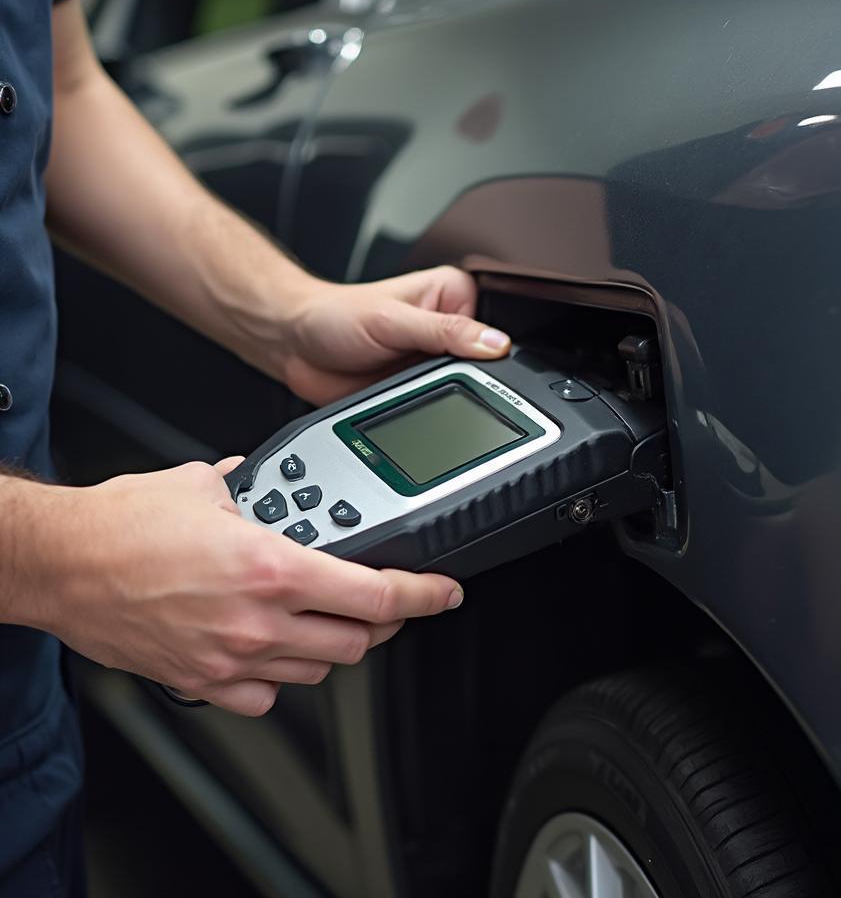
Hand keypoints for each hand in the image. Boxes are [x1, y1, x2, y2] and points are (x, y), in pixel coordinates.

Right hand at [38, 458, 462, 715]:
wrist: (60, 564)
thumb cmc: (122, 525)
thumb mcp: (204, 484)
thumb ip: (253, 484)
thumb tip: (268, 479)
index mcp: (272, 566)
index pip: (375, 594)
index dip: (424, 596)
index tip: (443, 592)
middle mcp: (258, 619)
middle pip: (357, 640)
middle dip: (380, 622)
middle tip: (381, 600)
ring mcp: (231, 658)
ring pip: (318, 670)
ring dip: (334, 645)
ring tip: (327, 618)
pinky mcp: (201, 681)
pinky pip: (265, 697)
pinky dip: (282, 677)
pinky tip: (275, 650)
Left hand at [279, 266, 510, 404]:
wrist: (295, 345)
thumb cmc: (334, 316)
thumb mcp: (393, 320)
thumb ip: (445, 331)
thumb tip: (495, 343)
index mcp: (452, 295)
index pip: (491, 325)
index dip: (486, 347)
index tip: (470, 361)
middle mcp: (448, 325)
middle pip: (480, 362)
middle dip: (459, 374)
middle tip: (428, 374)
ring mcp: (434, 359)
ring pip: (461, 388)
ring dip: (441, 395)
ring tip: (410, 383)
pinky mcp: (419, 386)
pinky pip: (437, 405)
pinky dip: (427, 410)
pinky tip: (408, 400)